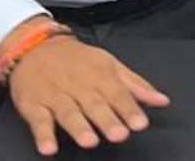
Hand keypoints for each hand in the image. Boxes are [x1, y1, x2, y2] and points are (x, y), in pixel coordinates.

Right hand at [6, 28, 169, 156]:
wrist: (36, 46)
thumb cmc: (77, 60)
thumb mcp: (110, 65)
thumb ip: (136, 85)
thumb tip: (162, 100)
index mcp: (100, 75)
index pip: (118, 94)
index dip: (129, 109)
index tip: (140, 123)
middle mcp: (78, 85)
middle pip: (94, 104)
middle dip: (107, 120)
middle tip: (119, 135)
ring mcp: (55, 95)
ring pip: (68, 112)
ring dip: (79, 127)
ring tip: (90, 141)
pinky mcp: (33, 105)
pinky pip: (38, 121)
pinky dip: (43, 135)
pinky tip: (49, 147)